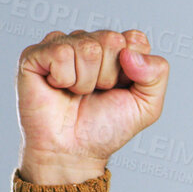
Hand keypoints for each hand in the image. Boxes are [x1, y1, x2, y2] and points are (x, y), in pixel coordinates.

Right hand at [15, 29, 169, 181]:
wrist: (73, 152)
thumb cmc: (106, 128)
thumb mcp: (147, 105)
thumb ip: (157, 73)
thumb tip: (129, 52)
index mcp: (116, 50)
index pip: (134, 39)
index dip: (132, 69)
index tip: (119, 89)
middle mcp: (88, 42)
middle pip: (112, 40)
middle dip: (109, 76)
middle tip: (96, 94)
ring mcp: (61, 46)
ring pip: (88, 47)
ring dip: (86, 81)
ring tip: (76, 94)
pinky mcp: (35, 55)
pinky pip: (61, 52)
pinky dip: (64, 78)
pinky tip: (58, 88)